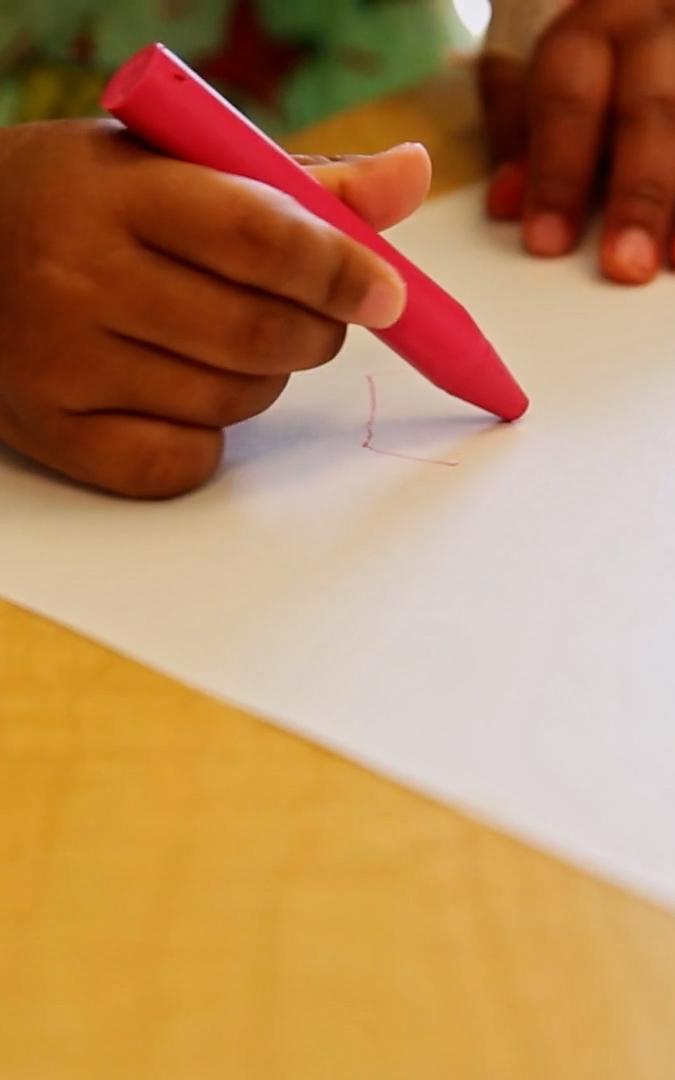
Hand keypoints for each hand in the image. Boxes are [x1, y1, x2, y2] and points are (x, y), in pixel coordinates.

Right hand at [0, 121, 429, 495]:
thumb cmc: (82, 203)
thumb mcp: (173, 164)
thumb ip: (297, 181)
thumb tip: (414, 177)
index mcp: (118, 190)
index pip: (261, 237)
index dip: (343, 270)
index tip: (388, 294)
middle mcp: (80, 278)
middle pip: (257, 334)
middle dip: (316, 331)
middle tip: (315, 316)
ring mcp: (63, 366)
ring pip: (230, 401)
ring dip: (263, 380)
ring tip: (226, 342)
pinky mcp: (57, 435)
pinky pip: (182, 463)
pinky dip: (209, 439)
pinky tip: (184, 395)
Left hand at [480, 0, 674, 283]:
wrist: (639, 14)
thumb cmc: (583, 55)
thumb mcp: (534, 69)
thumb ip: (518, 130)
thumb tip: (504, 203)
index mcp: (590, 30)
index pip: (568, 102)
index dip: (557, 175)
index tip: (547, 242)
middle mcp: (654, 34)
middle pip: (649, 115)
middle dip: (638, 195)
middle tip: (626, 264)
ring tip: (673, 261)